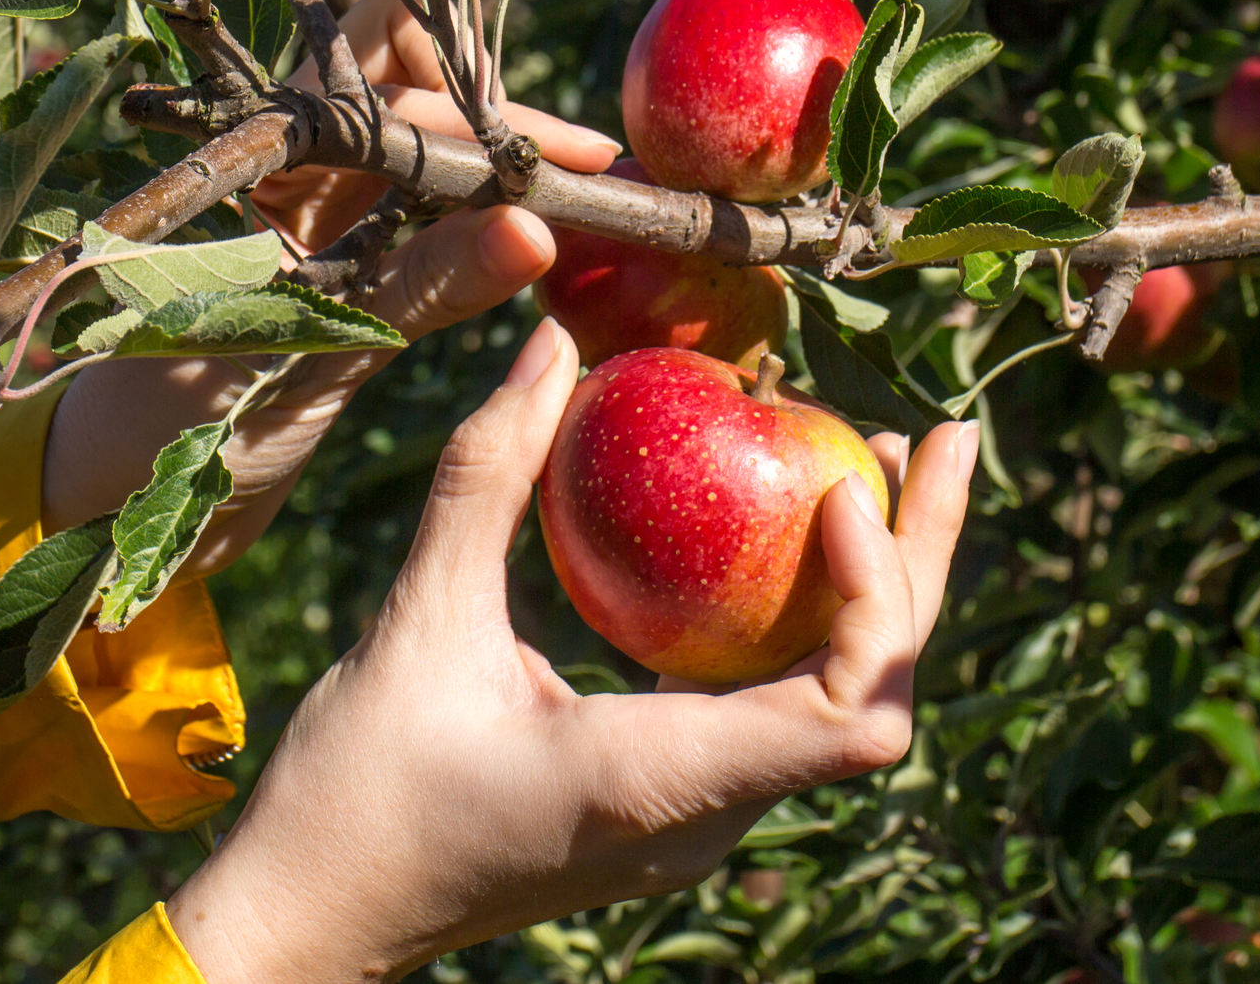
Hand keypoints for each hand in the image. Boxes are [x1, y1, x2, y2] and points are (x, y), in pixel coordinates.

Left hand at [41, 0, 620, 569]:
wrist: (104, 499)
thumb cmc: (170, 424)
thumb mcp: (308, 350)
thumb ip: (419, 287)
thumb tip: (536, 231)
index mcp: (261, 153)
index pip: (397, 84)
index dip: (496, 119)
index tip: (584, 163)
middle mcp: (288, 161)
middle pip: (407, 74)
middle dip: (494, 108)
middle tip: (576, 171)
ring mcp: (310, 209)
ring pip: (418, 142)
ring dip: (491, 164)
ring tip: (576, 203)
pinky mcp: (330, 262)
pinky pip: (416, 212)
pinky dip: (475, 219)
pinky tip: (530, 247)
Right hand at [166, 318, 978, 981]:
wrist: (316, 917)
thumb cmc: (355, 793)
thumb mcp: (417, 620)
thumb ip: (487, 477)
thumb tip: (554, 342)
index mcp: (664, 784)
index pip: (855, 715)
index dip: (883, 600)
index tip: (841, 490)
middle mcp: (705, 817)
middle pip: (872, 699)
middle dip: (918, 564)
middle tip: (943, 436)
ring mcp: (692, 820)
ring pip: (833, 705)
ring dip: (869, 591)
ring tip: (867, 467)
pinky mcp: (667, 805)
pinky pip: (772, 710)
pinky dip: (796, 621)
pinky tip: (768, 541)